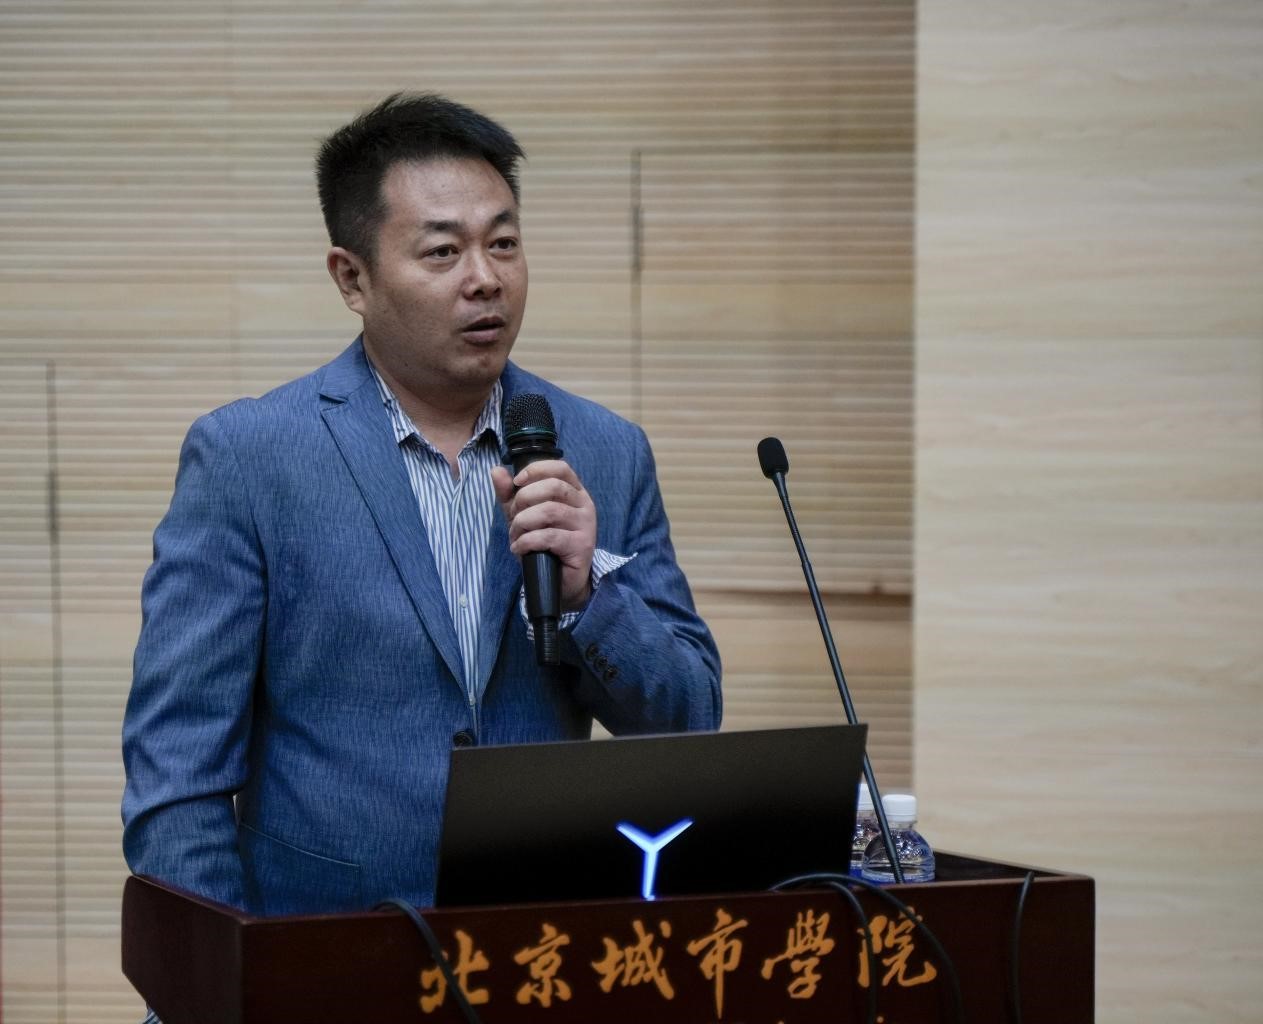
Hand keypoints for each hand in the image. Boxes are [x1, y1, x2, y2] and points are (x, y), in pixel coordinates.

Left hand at [491, 459, 596, 610]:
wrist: (560, 581)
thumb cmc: (543, 544)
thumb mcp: (522, 515)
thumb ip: (510, 494)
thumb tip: (497, 471)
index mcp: (574, 492)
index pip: (560, 468)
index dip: (537, 470)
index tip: (517, 482)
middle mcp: (584, 505)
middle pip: (554, 486)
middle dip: (524, 499)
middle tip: (514, 517)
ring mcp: (586, 525)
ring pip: (549, 511)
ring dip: (523, 523)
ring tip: (515, 535)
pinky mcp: (581, 545)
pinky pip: (549, 536)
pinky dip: (527, 541)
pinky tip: (520, 548)